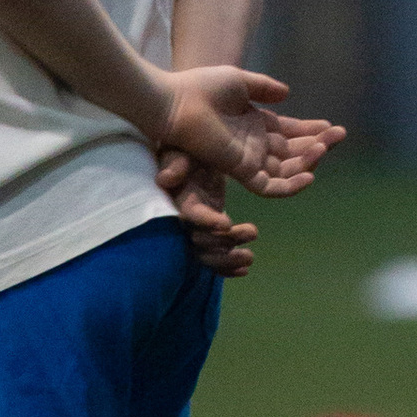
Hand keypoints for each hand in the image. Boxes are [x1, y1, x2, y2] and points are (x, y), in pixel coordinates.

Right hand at [155, 149, 256, 275]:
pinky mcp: (210, 230)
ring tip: (249, 257)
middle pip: (199, 240)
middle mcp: (185, 218)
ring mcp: (198, 227)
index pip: (190, 215)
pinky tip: (245, 268)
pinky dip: (228, 264)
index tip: (226, 223)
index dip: (206, 221)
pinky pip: (215, 253)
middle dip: (222, 244)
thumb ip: (176, 161)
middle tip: (251, 233)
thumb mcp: (183, 149)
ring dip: (228, 258)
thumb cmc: (191, 150)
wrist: (199, 155)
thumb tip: (166, 179)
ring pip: (207, 252)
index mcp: (181, 198)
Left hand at [156, 68, 345, 198]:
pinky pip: (269, 186)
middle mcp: (253, 144)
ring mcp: (248, 159)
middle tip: (339, 136)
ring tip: (326, 148)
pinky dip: (290, 185)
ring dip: (308, 161)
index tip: (331, 128)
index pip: (288, 132)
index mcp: (254, 123)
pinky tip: (311, 175)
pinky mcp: (240, 170)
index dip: (310, 131)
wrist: (175, 101)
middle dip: (317, 145)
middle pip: (292, 151)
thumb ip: (264, 88)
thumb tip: (287, 94)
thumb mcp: (240, 81)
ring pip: (286, 169)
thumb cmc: (201, 87)